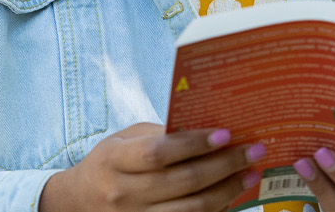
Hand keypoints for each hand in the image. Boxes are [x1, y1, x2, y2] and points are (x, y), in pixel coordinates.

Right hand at [41, 123, 264, 211]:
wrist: (82, 202)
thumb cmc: (110, 163)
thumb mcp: (124, 141)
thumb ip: (159, 137)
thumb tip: (207, 131)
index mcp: (114, 161)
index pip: (159, 153)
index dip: (194, 144)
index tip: (225, 133)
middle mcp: (124, 193)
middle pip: (184, 181)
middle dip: (224, 165)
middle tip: (252, 151)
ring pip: (194, 208)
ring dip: (228, 190)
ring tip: (250, 173)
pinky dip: (218, 209)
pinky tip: (233, 195)